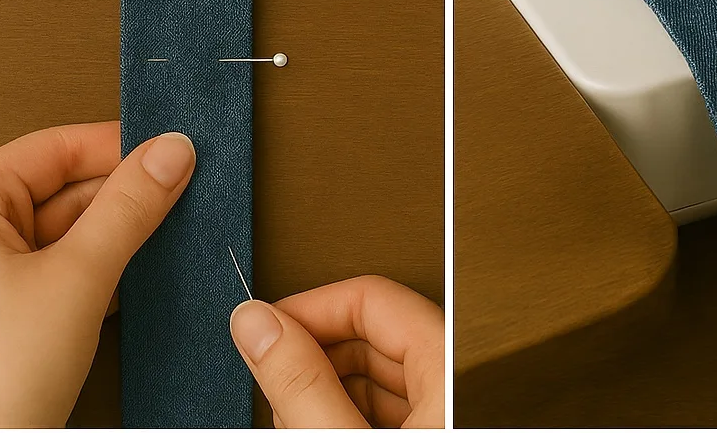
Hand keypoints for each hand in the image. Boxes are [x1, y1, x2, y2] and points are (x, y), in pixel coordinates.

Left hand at [0, 122, 194, 425]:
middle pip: (65, 190)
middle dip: (126, 194)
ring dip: (120, 236)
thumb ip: (129, 208)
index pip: (54, 149)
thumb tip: (170, 153)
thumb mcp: (77, 279)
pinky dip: (105, 271)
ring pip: (70, 233)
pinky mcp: (9, 314)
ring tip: (168, 235)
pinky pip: (65, 271)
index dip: (117, 146)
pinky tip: (140, 275)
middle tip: (183, 192)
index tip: (171, 150)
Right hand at [229, 275, 443, 427]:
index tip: (265, 329)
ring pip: (383, 374)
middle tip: (272, 375)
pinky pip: (398, 407)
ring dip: (328, 386)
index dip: (308, 309)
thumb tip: (257, 324)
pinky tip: (320, 426)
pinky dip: (352, 413)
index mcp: (450, 367)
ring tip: (291, 411)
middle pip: (377, 335)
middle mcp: (458, 383)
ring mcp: (451, 411)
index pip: (371, 297)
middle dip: (315, 352)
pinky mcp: (441, 431)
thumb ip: (301, 384)